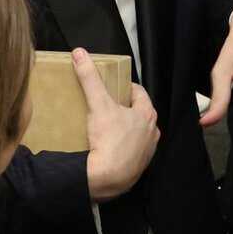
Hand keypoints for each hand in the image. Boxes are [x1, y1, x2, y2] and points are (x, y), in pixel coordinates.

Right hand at [77, 48, 158, 200]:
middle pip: (138, 113)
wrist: (107, 178)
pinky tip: (106, 147)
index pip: (138, 93)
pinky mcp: (137, 166)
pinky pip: (130, 151)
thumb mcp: (98, 104)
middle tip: (106, 105)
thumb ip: (90, 78)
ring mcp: (145, 151)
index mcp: (147, 114)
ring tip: (105, 126)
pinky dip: (120, 147)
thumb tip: (81, 55)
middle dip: (123, 108)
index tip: (114, 86)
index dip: (125, 87)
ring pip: (135, 133)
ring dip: (123, 129)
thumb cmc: (110, 142)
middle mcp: (151, 133)